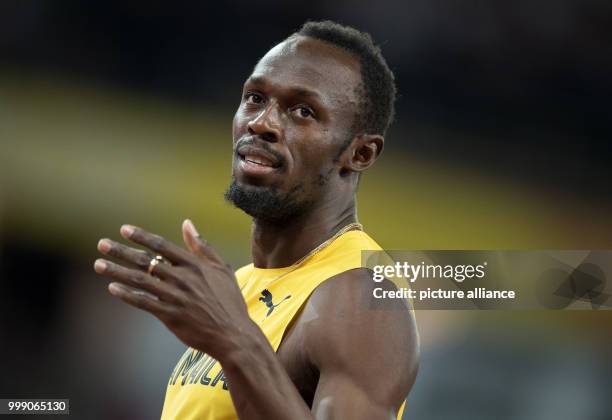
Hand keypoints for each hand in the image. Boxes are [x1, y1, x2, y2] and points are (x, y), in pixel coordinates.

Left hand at [94, 220, 251, 359]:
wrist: (233, 334)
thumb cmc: (229, 301)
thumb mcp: (221, 269)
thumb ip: (202, 246)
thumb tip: (187, 223)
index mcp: (194, 264)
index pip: (162, 245)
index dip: (142, 237)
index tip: (124, 230)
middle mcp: (182, 278)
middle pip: (146, 261)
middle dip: (121, 252)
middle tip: (102, 244)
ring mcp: (175, 297)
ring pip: (140, 280)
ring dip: (117, 271)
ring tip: (99, 264)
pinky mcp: (170, 315)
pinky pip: (143, 302)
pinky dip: (127, 294)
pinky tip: (112, 288)